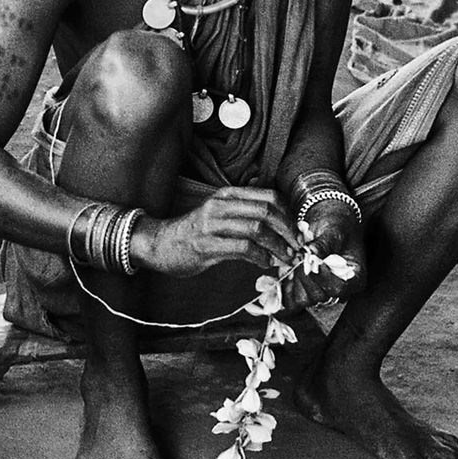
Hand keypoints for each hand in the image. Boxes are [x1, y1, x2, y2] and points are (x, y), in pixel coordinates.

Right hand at [135, 187, 300, 276]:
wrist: (159, 244)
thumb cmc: (193, 232)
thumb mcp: (220, 215)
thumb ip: (245, 217)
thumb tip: (281, 231)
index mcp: (227, 195)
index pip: (269, 196)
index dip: (289, 215)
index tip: (298, 233)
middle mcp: (221, 205)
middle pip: (267, 211)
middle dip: (288, 232)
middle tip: (297, 248)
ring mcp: (212, 224)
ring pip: (257, 229)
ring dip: (278, 246)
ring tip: (286, 258)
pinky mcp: (207, 245)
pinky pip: (242, 248)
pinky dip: (261, 257)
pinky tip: (266, 263)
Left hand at [282, 201, 366, 311]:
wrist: (328, 222)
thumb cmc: (337, 225)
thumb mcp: (334, 230)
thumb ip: (324, 243)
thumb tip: (311, 251)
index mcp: (354, 279)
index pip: (338, 288)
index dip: (322, 278)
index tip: (311, 261)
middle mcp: (338, 289)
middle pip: (319, 296)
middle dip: (304, 277)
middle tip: (297, 257)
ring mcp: (320, 291)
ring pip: (303, 299)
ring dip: (293, 281)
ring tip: (291, 261)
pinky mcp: (304, 289)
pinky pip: (291, 298)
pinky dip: (283, 286)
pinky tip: (282, 270)